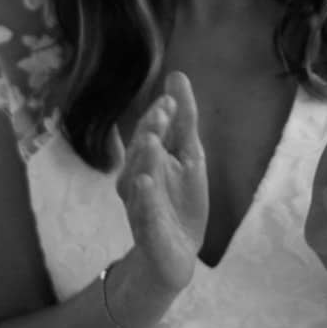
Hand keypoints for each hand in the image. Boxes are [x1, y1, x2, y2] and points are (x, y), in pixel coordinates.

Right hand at [110, 71, 207, 295]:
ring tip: (152, 141)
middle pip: (142, 152)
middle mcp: (137, 180)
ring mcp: (141, 205)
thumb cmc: (180, 199)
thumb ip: (183, 119)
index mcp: (148, 160)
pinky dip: (144, 199)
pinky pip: (144, 213)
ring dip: (144, 160)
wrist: (176, 252)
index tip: (171, 99)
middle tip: (163, 111)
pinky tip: (144, 183)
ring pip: (138, 179)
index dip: (161, 116)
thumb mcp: (189, 155)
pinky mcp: (148, 230)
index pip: (152, 132)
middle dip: (151, 131)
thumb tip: (176, 75)